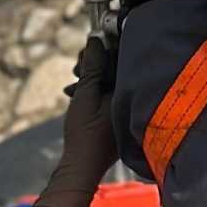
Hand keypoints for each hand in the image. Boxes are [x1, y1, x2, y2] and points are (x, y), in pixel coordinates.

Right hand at [28, 37, 117, 206]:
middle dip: (95, 62)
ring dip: (91, 75)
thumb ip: (93, 66)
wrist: (82, 166)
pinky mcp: (118, 114)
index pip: (124, 57)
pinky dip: (94, 89)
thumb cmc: (85, 134)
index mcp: (131, 90)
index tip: (89, 46)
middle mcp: (133, 98)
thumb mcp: (86, 94)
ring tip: (73, 78)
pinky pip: (108, 93)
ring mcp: (126, 107)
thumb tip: (95, 40)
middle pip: (117, 68)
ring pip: (111, 80)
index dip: (106, 48)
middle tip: (77, 66)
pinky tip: (75, 91)